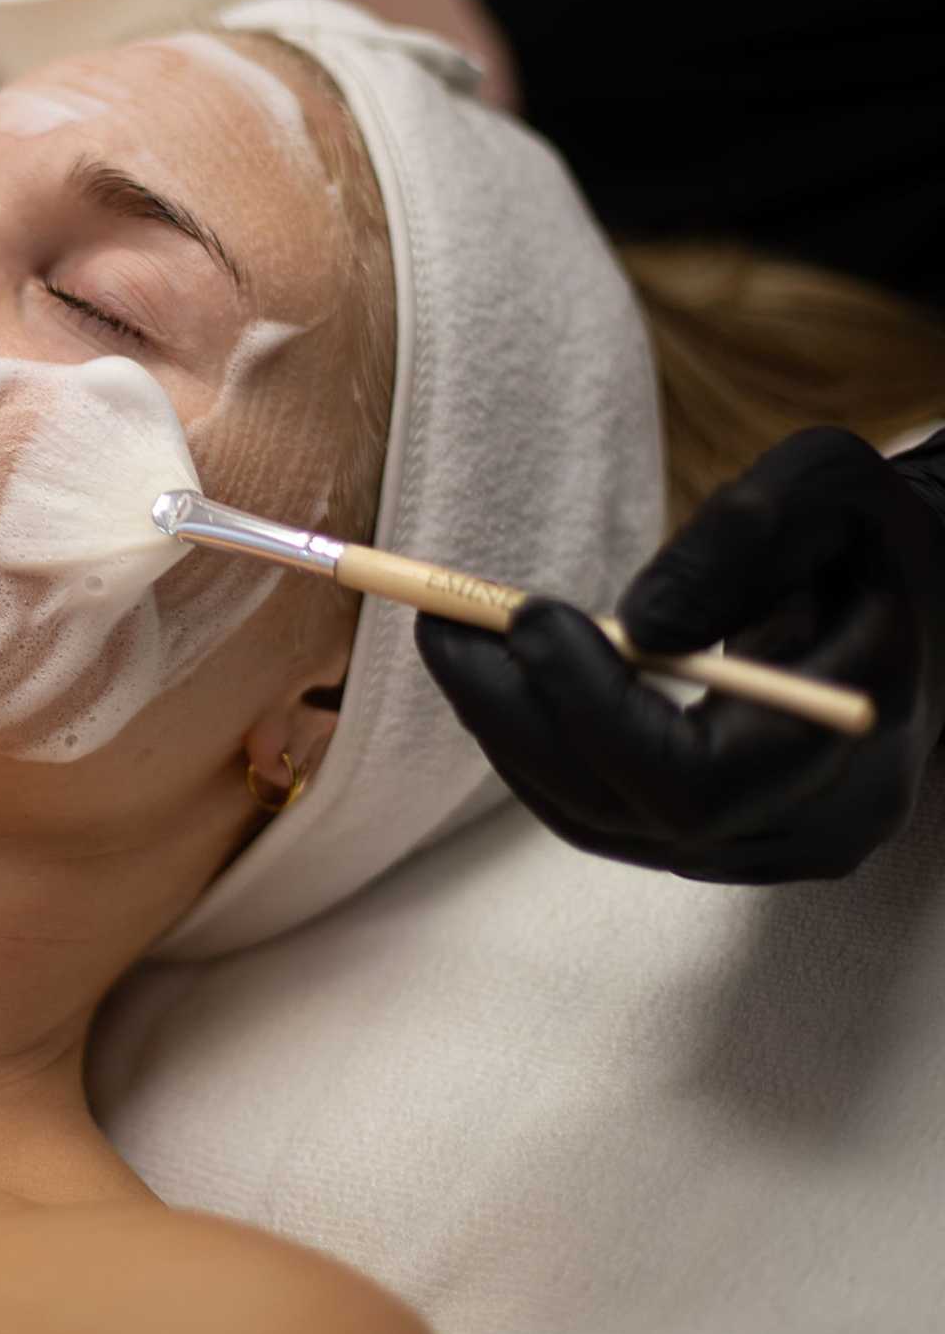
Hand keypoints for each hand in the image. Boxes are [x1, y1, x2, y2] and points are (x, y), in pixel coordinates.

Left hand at [414, 427, 944, 881]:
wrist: (925, 603)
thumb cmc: (866, 532)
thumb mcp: (824, 486)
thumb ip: (740, 541)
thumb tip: (635, 626)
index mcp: (856, 737)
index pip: (692, 781)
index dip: (591, 708)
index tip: (527, 616)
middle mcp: (816, 821)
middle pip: (628, 813)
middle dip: (516, 717)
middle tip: (437, 620)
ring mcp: (770, 847)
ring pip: (601, 822)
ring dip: (508, 732)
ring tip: (451, 634)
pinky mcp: (726, 841)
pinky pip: (607, 816)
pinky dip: (538, 749)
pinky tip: (499, 675)